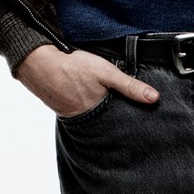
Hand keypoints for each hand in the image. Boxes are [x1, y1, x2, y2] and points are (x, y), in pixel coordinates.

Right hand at [16, 44, 158, 116]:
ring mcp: (75, 116)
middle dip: (119, 123)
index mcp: (99, 112)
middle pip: (109, 125)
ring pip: (96, 120)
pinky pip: (83, 114)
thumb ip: (130, 86)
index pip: (121, 124)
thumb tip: (154, 99)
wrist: (38, 64)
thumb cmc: (73, 67)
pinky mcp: (66, 109)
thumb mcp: (106, 72)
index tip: (144, 128)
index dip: (131, 124)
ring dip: (104, 117)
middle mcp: (87, 120)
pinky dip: (90, 110)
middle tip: (132, 124)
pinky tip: (92, 102)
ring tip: (114, 114)